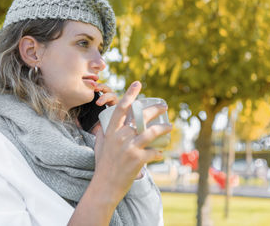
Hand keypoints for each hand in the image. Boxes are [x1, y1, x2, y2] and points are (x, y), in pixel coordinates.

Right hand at [92, 81, 171, 202]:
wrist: (105, 185)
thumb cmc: (103, 165)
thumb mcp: (100, 145)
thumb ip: (103, 133)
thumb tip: (104, 125)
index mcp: (111, 131)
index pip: (121, 108)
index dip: (130, 94)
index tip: (138, 84)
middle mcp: (121, 136)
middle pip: (141, 117)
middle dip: (156, 109)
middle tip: (164, 107)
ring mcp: (129, 147)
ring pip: (152, 132)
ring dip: (164, 128)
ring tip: (170, 127)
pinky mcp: (138, 159)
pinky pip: (154, 152)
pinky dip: (159, 152)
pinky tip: (161, 152)